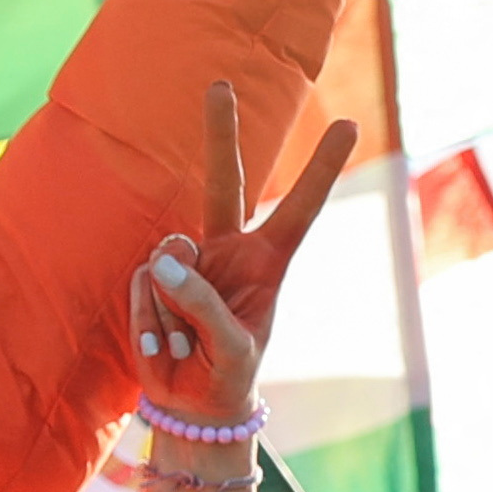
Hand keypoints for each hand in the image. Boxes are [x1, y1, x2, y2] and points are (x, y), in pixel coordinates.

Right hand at [131, 78, 358, 431]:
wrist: (191, 406)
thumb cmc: (228, 375)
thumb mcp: (231, 347)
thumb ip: (201, 303)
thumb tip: (162, 262)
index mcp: (267, 263)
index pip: (299, 208)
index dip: (321, 167)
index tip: (348, 123)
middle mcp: (228, 251)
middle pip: (222, 182)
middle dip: (219, 133)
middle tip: (219, 85)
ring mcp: (187, 263)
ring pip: (169, 255)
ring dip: (173, 308)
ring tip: (185, 345)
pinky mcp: (152, 280)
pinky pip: (143, 283)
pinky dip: (149, 321)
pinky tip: (164, 345)